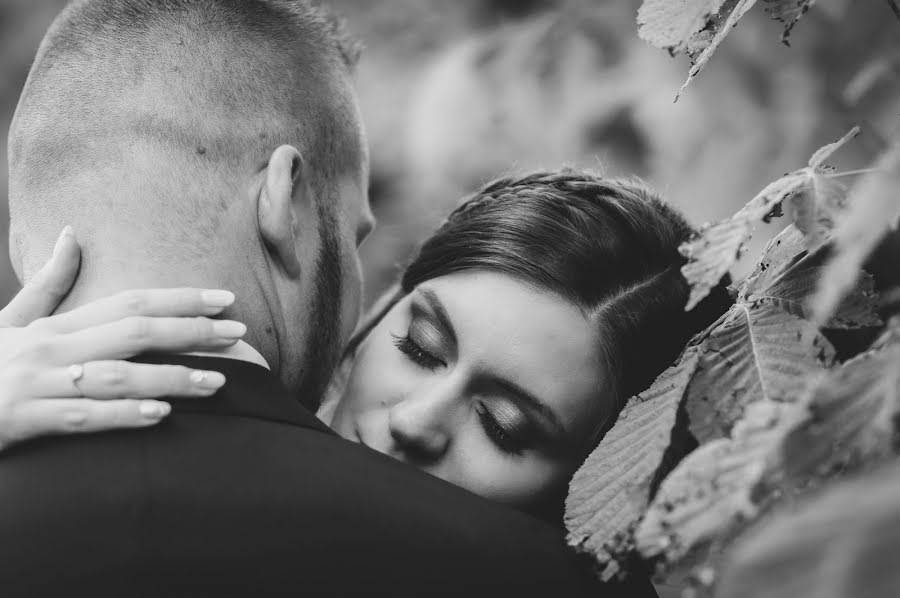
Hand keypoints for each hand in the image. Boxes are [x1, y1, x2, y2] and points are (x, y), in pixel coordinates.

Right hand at [0, 227, 247, 449]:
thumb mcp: (10, 322)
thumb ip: (47, 285)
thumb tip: (72, 235)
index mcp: (55, 325)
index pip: (129, 302)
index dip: (180, 299)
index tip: (225, 299)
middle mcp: (51, 348)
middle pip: (133, 332)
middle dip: (191, 330)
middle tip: (239, 332)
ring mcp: (37, 383)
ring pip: (115, 376)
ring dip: (171, 377)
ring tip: (218, 382)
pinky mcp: (22, 419)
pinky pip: (80, 417)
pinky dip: (120, 416)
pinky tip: (159, 416)